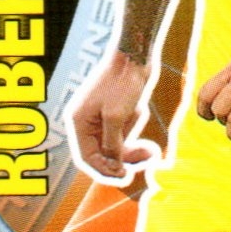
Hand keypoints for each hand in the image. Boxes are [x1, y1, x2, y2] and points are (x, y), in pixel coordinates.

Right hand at [70, 51, 153, 180]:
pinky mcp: (115, 112)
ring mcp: (100, 117)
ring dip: (133, 148)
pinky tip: (141, 114)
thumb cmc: (122, 82)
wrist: (134, 55)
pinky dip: (134, 131)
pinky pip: (123, 132)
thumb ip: (112, 144)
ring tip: (151, 149)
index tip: (125, 176)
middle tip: (145, 162)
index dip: (105, 171)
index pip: (87, 158)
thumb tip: (113, 166)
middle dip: (123, 160)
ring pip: (115, 145)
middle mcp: (86, 122)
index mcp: (79, 122)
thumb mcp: (116, 117)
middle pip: (102, 154)